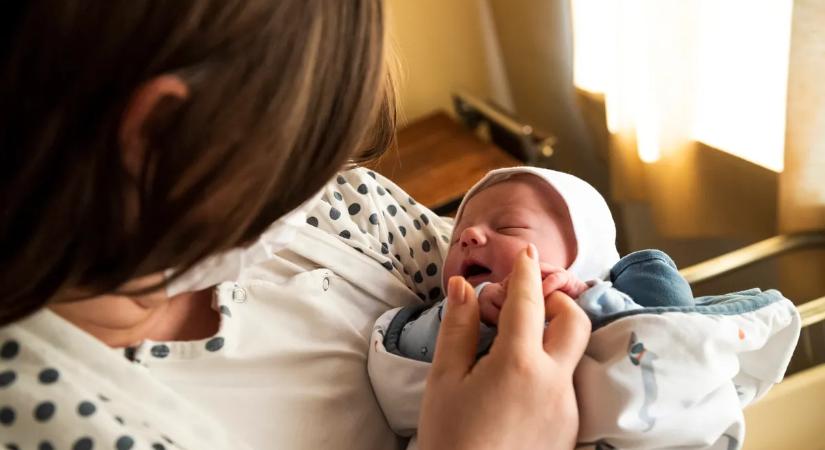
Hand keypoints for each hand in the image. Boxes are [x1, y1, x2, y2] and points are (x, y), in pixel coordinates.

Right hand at [418, 244, 590, 449]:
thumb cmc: (450, 438)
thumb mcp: (444, 380)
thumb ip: (459, 328)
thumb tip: (463, 286)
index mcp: (519, 364)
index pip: (529, 302)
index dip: (526, 272)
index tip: (526, 252)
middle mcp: (554, 383)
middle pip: (575, 322)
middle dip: (557, 301)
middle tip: (528, 301)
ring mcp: (566, 408)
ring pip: (573, 355)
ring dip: (553, 335)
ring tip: (517, 342)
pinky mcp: (569, 429)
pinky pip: (567, 385)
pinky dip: (550, 367)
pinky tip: (519, 380)